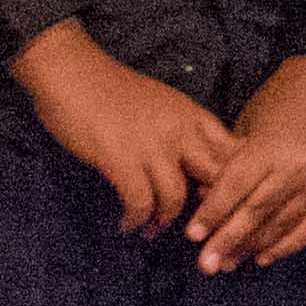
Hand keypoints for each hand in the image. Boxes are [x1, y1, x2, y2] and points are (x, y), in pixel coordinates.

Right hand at [12, 23, 230, 236]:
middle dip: (207, 209)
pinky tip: (127, 225)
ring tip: (152, 231)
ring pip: (176, 198)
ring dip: (164, 221)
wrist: (72, 73)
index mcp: (193, 115)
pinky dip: (136, 220)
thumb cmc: (112, 89)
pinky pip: (140, 203)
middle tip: (192, 227)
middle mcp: (180, 131)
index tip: (216, 200)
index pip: (232, 153)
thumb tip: (194, 164)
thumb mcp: (163, 105)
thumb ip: (182, 131)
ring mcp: (152, 147)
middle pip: (214, 179)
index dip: (231, 182)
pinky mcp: (122, 160)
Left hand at [188, 59, 305, 273]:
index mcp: (270, 148)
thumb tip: (206, 201)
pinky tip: (262, 258)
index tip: (192, 236)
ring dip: (251, 248)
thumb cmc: (277, 109)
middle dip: (227, 240)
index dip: (213, 213)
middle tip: (205, 265)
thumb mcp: (247, 128)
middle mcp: (295, 169)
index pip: (236, 186)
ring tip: (226, 264)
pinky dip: (284, 247)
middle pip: (256, 212)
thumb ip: (230, 165)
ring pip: (279, 225)